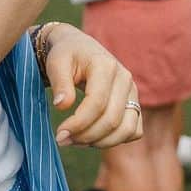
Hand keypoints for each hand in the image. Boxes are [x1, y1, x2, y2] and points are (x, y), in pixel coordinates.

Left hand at [45, 25, 142, 148]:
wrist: (80, 49)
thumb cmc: (67, 56)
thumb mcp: (56, 63)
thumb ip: (59, 82)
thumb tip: (62, 106)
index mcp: (106, 65)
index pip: (97, 103)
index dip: (78, 124)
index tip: (59, 134)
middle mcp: (124, 78)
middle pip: (111, 120)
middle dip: (86, 136)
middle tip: (63, 139)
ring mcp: (132, 91)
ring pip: (126, 129)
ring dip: (101, 142)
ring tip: (77, 140)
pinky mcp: (134, 102)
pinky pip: (133, 131)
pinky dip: (116, 140)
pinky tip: (93, 137)